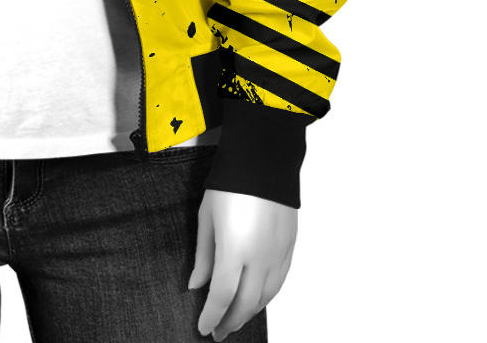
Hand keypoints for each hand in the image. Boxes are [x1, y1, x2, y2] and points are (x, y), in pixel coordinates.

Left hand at [187, 188, 296, 340]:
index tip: (203, 328)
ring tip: (235, 319)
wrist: (263, 160)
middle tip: (218, 332)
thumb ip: (203, 256)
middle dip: (230, 321)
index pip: (222, 296)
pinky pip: (279, 282)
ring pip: (266, 297)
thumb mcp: (206, 217)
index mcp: (234, 250)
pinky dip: (266, 297)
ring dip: (249, 313)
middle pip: (246, 304)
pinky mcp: (289, 248)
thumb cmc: (230, 184)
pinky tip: (256, 300)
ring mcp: (277, 254)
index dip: (212, 316)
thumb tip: (197, 285)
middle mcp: (259, 258)